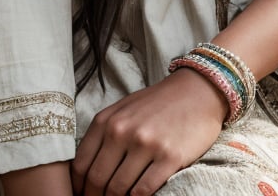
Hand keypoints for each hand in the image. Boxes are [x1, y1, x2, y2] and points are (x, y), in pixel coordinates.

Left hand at [71, 68, 226, 195]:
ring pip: (118, 189)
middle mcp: (123, 131)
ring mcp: (146, 144)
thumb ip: (104, 135)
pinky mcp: (169, 157)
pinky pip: (143, 190)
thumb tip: (85, 172)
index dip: (80, 188)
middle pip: (97, 180)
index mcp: (107, 120)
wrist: (197, 91)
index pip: (81, 165)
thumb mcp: (124, 110)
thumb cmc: (157, 104)